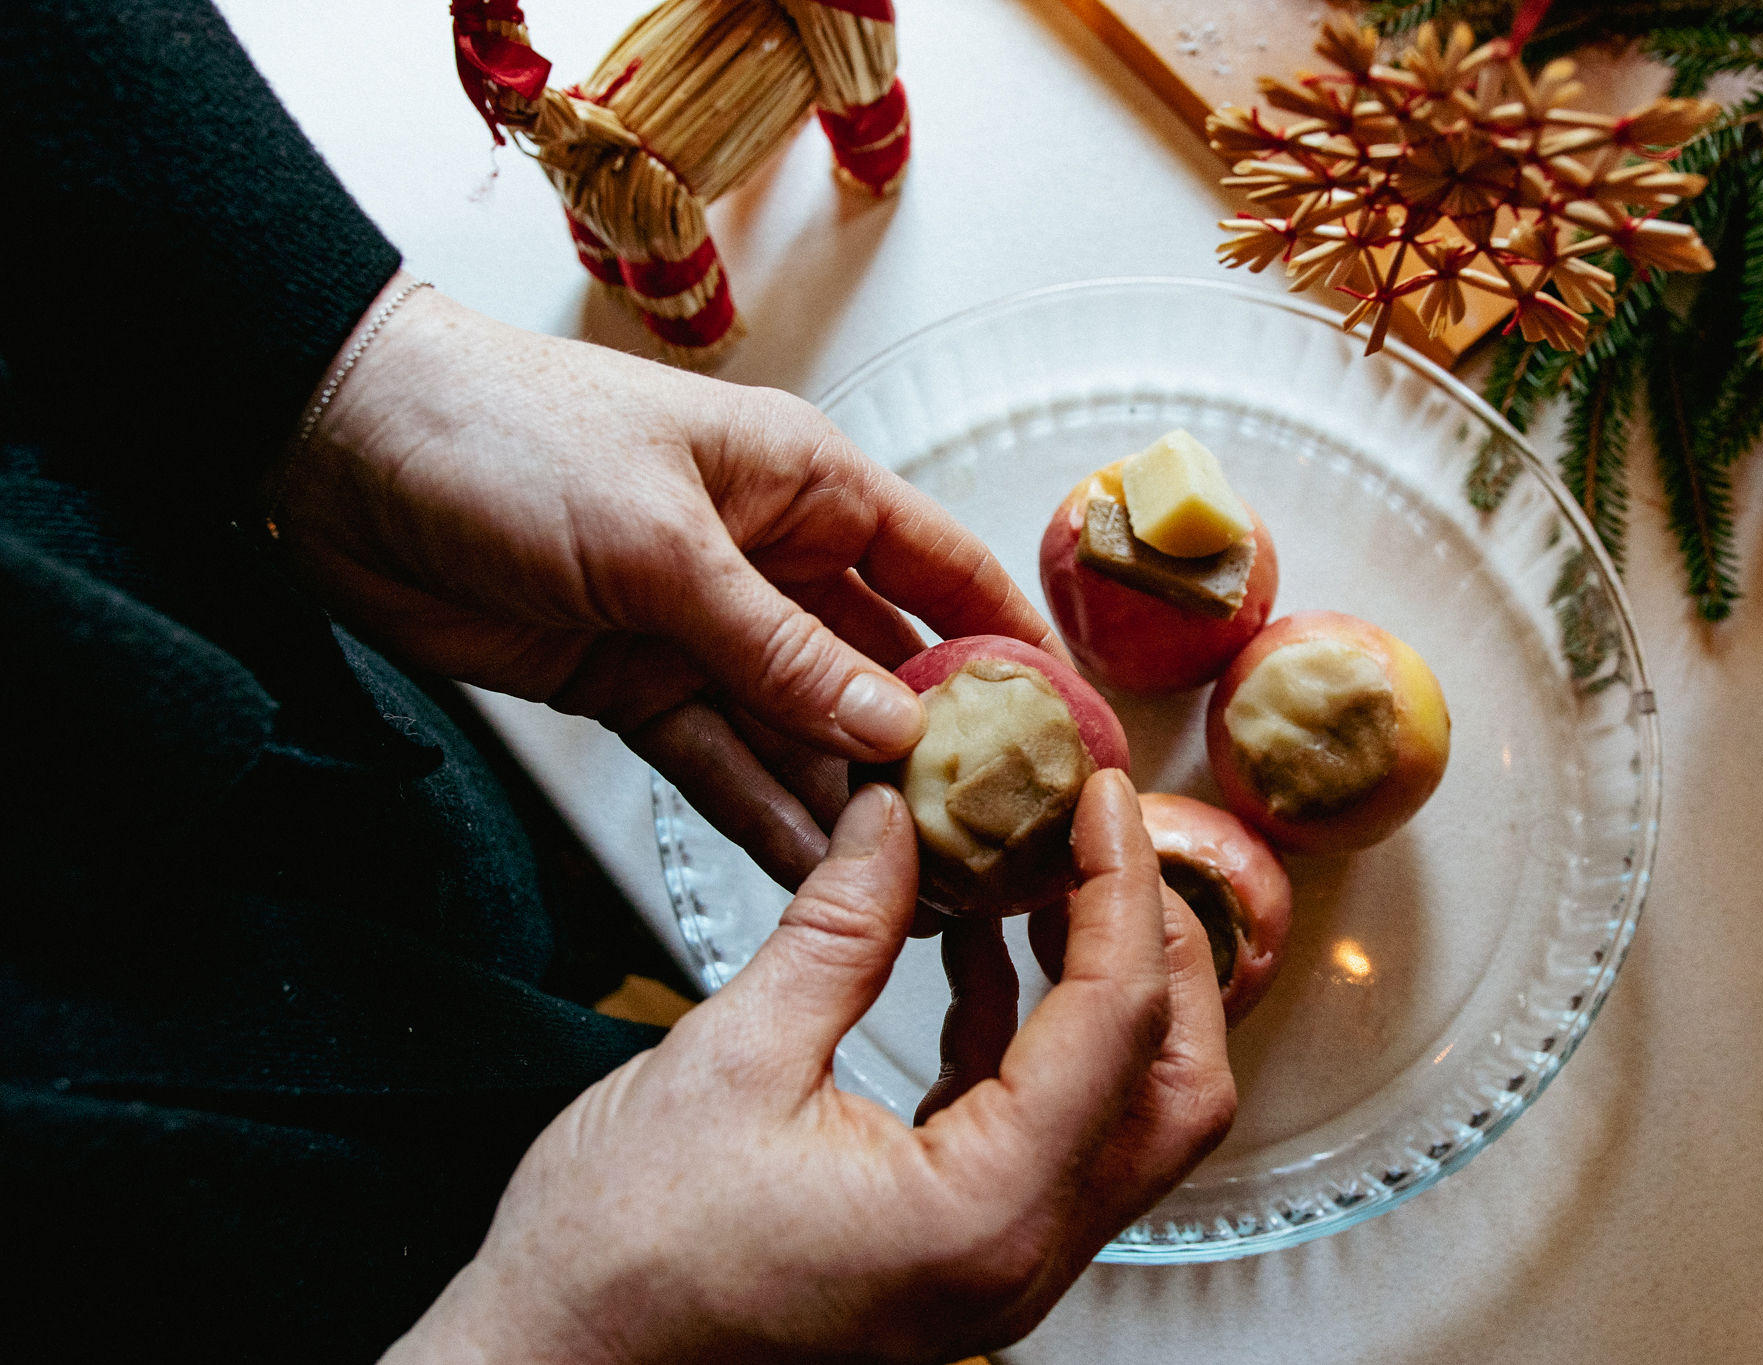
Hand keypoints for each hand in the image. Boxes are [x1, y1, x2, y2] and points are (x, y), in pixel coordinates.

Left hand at [277, 273, 1057, 888]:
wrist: (339, 454)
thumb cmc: (510, 437)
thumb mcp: (664, 541)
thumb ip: (779, 647)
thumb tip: (894, 728)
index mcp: (805, 486)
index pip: (942, 569)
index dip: (1013, 646)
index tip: (1068, 727)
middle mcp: (772, 561)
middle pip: (882, 670)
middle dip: (936, 753)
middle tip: (995, 841)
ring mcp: (705, 630)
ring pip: (805, 732)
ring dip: (853, 801)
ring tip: (922, 886)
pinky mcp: (637, 686)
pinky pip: (720, 760)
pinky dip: (762, 812)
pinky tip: (816, 870)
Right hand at [383, 771, 1234, 1363]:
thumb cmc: (619, 1257)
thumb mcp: (732, 1057)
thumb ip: (840, 927)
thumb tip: (897, 814)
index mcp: (980, 1215)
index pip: (1116, 1026)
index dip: (1122, 890)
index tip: (1103, 797)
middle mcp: (1017, 1259)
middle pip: (1173, 1089)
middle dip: (1159, 954)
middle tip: (1108, 843)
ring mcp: (995, 1269)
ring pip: (1125, 1115)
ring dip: (1104, 991)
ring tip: (1049, 878)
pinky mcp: (957, 1255)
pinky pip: (1045, 1134)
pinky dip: (1034, 1037)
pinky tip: (978, 956)